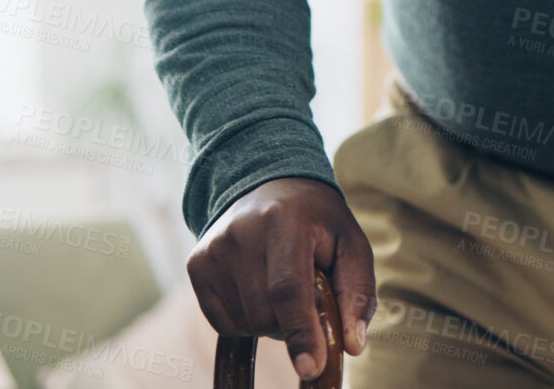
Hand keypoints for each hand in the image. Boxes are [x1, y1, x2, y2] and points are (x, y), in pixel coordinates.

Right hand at [187, 178, 377, 380]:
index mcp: (284, 221)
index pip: (288, 289)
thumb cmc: (317, 221)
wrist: (267, 184)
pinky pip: (224, 323)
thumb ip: (357, 293)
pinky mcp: (196, 265)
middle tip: (309, 296)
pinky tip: (258, 289)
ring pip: (245, 323)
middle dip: (294, 323)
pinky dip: (247, 319)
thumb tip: (353, 345)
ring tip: (282, 286)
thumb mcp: (351, 244)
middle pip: (266, 315)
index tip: (311, 368)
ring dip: (271, 322)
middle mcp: (241, 233)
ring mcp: (212, 250)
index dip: (300, 332)